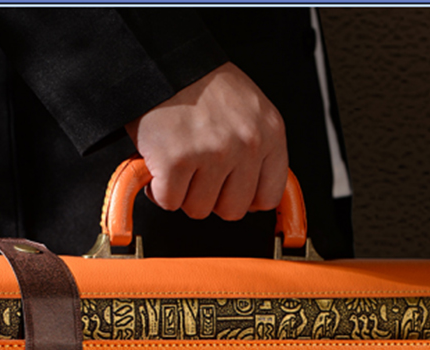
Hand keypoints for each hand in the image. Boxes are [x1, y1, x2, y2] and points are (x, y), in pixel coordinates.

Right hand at [125, 63, 287, 220]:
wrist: (162, 60)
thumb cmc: (201, 86)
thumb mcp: (249, 111)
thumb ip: (257, 151)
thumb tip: (255, 197)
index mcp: (269, 133)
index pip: (268, 196)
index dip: (245, 199)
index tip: (231, 192)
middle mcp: (245, 145)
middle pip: (232, 210)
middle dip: (212, 198)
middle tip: (199, 173)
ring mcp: (212, 154)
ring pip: (199, 209)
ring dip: (184, 192)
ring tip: (180, 162)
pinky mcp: (176, 162)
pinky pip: (170, 201)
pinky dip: (159, 190)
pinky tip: (162, 166)